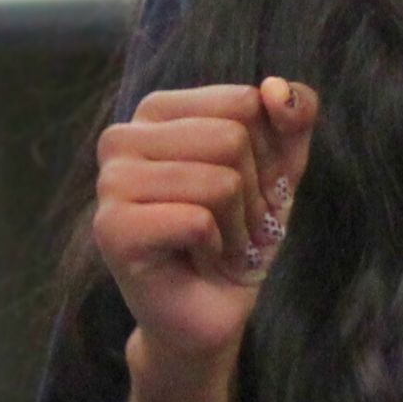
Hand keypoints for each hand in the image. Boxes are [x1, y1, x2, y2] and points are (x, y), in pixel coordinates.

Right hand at [92, 80, 321, 363]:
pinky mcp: (113, 229)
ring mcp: (110, 183)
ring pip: (219, 181)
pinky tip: (198, 262)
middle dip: (253, 195)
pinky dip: (217, 250)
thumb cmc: (237, 236)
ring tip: (219, 246)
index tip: (247, 191)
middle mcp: (121, 137)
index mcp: (156, 112)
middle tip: (234, 228)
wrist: (212, 312)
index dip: (266, 155)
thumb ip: (292, 116)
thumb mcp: (280, 169)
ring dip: (238, 227)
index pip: (243, 102)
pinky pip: (198, 221)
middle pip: (231, 138)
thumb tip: (276, 89)